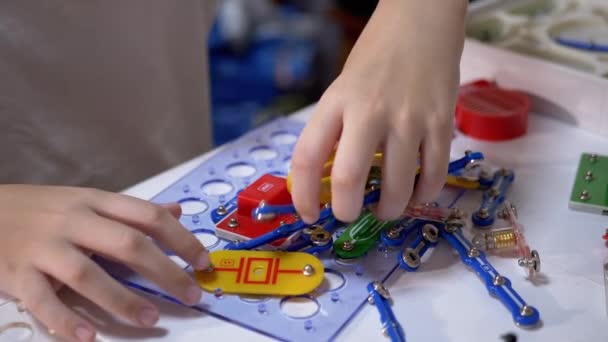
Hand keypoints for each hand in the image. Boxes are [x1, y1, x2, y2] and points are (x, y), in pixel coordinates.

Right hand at [0, 185, 208, 341]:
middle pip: (128, 244)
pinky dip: (65, 321)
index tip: (203, 262)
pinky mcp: (17, 274)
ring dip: (123, 300)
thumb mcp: (89, 200)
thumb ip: (132, 210)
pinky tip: (88, 338)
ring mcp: (44, 247)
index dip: (181, 239)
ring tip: (149, 319)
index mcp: (96, 201)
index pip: (149, 216)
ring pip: (89, 274)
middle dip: (165, 272)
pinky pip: (43, 301)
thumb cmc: (44, 210)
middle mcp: (74, 220)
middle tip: (191, 296)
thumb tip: (177, 211)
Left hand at [291, 0, 466, 222]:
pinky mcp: (441, 122)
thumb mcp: (342, 88)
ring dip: (389, 210)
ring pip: (398, 186)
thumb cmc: (376, 55)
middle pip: (348, 179)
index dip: (304, 196)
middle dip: (346, 212)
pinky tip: (418, 194)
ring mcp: (408, 118)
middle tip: (350, 215)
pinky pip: (433, 174)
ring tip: (386, 210)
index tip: (310, 214)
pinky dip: (424, 194)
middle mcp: (369, 111)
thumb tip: (327, 180)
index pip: (307, 157)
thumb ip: (335, 129)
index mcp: (336, 102)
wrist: (422, 20)